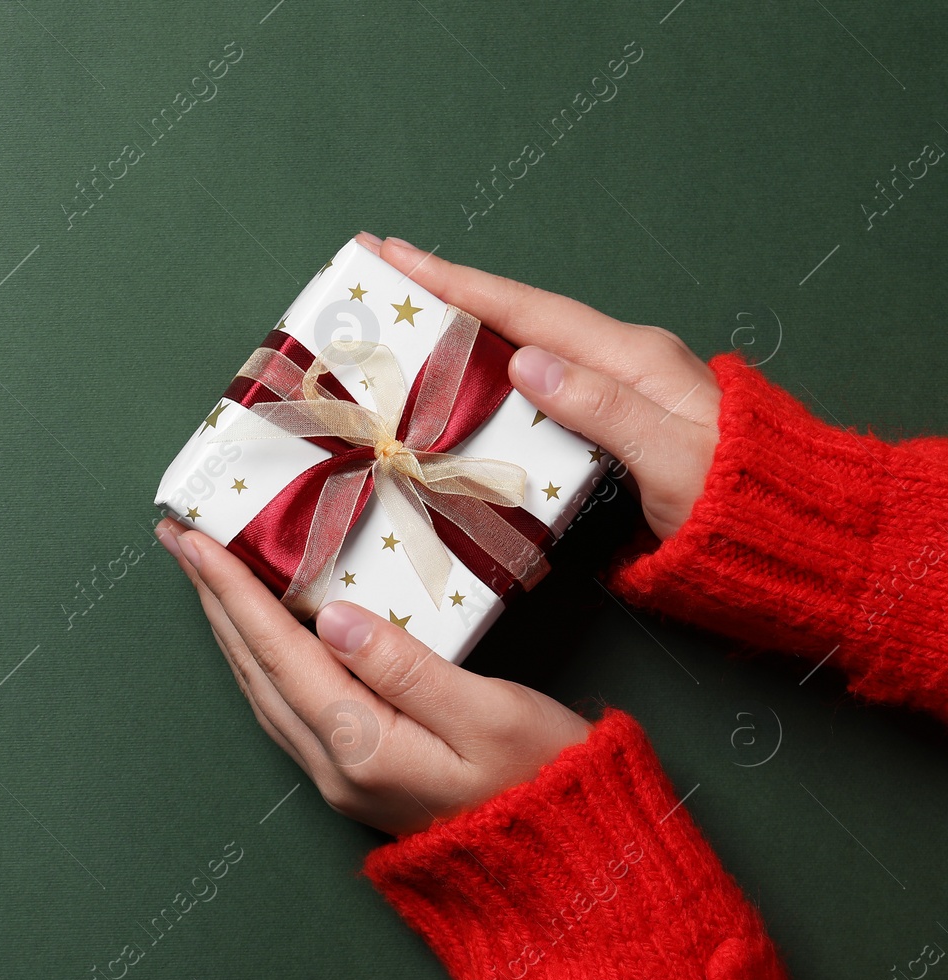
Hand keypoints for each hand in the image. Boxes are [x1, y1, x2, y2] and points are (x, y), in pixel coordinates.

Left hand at [156, 518, 590, 835]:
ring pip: (264, 691)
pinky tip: (258, 639)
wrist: (568, 867)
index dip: (231, 590)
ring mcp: (342, 778)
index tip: (192, 540)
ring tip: (206, 578)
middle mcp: (335, 766)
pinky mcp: (359, 779)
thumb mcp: (489, 713)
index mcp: (362, 743)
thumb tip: (334, 619)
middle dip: (212, 600)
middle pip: (255, 669)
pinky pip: (286, 708)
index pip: (278, 650)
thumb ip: (406, 666)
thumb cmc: (546, 781)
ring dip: (230, 631)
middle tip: (179, 541)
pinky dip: (261, 662)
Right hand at [359, 233, 719, 540]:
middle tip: (382, 271)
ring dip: (464, 330)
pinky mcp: (612, 418)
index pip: (527, 311)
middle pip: (517, 316)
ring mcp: (618, 386)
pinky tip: (462, 379)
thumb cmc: (736, 501)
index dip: (457, 283)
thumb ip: (600, 406)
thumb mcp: (670, 457)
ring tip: (404, 319)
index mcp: (630, 356)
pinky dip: (491, 369)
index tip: (399, 252)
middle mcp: (620, 360)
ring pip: (524, 347)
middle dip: (448, 292)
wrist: (792, 532)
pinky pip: (538, 381)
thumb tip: (526, 361)